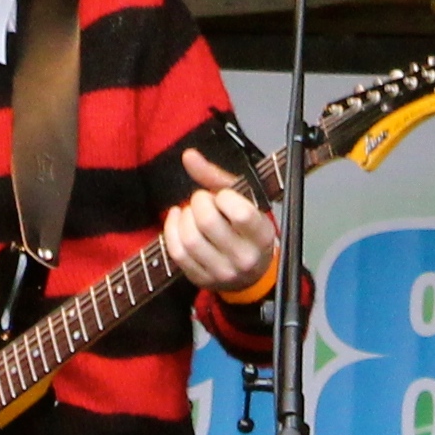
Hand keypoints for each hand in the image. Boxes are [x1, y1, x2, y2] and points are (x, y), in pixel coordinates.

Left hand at [166, 149, 280, 294]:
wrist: (251, 273)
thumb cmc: (246, 230)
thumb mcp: (243, 201)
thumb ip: (215, 176)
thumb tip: (188, 156)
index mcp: (262, 235)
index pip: (241, 214)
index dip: (224, 197)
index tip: (223, 196)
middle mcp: (244, 257)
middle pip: (208, 223)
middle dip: (199, 202)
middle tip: (203, 200)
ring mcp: (222, 272)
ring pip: (190, 239)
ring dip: (185, 216)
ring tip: (191, 211)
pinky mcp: (201, 279)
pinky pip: (177, 252)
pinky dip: (172, 230)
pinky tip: (178, 218)